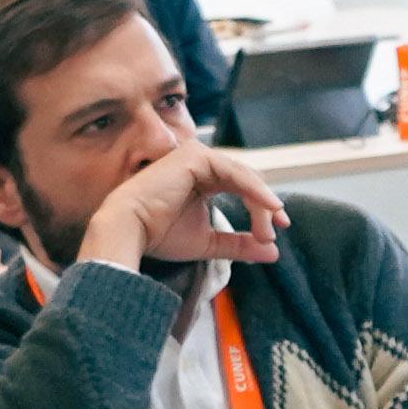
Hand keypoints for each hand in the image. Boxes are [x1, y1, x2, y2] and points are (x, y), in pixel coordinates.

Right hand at [80, 138, 288, 273]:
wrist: (130, 230)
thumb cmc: (159, 235)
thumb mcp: (209, 243)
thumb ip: (240, 245)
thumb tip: (274, 252)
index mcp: (203, 179)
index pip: (242, 189)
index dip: (262, 209)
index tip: (274, 235)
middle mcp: (202, 164)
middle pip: (247, 182)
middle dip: (265, 207)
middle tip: (277, 230)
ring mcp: (198, 156)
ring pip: (244, 177)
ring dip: (260, 204)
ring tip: (268, 229)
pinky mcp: (196, 156)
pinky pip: (235, 172)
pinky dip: (255, 190)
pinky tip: (269, 207)